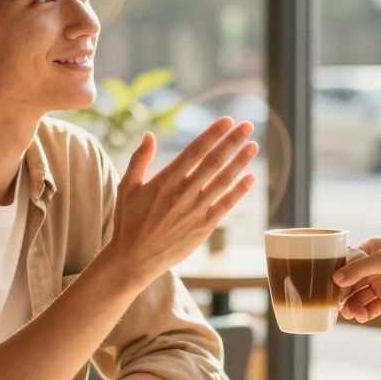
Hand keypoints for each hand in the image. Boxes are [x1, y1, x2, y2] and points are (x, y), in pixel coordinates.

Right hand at [107, 118, 257, 281]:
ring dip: (240, 162)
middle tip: (248, 125)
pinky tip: (251, 177)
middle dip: (232, 141)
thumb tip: (149, 134)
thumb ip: (139, 159)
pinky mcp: (204, 228)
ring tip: (253, 145)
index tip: (227, 120)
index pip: (195, 151)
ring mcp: (196, 211)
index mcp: (165, 180)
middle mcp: (183, 193)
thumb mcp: (126, 187)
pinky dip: (239, 191)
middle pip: (214, 162)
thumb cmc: (128, 222)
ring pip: (223, 181)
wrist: (134, 259)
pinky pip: (226, 205)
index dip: (213, 134)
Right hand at [332, 237, 380, 322]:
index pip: (346, 263)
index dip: (336, 275)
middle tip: (338, 306)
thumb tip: (336, 279)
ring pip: (358, 298)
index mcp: (370, 250)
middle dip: (342, 295)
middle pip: (349, 283)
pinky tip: (362, 317)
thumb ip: (359, 269)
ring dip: (352, 306)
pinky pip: (370, 309)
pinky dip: (363, 313)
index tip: (327, 287)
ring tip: (352, 314)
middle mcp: (373, 267)